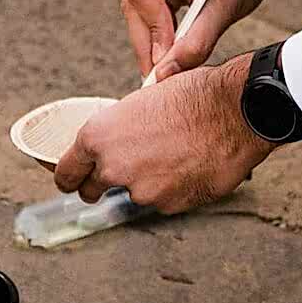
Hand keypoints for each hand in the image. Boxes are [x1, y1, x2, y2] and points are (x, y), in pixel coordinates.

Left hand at [53, 57, 274, 213]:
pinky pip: (164, 200)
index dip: (69, 176)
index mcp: (98, 137)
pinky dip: (173, 188)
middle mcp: (113, 168)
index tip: (73, 180)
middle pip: (92, 190)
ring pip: (135, 193)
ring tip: (173, 154)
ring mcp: (141, 191)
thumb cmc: (193, 96)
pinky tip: (190, 165)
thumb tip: (122, 139)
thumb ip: (122, 128)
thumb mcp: (143, 99)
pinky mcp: (169, 206)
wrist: (235, 111)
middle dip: (101, 184)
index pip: (66, 171)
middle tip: (121, 170)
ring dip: (146, 181)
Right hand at [123, 0, 301, 82]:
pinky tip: (170, 53)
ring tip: (166, 71)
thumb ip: (196, 41)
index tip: (165, 64)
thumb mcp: (225, 5)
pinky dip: (160, 30)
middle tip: (161, 79)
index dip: (153, 30)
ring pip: (138, 9)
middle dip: (150, 42)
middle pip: (135, 2)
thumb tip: (165, 73)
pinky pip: (148, 7)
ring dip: (154, 40)